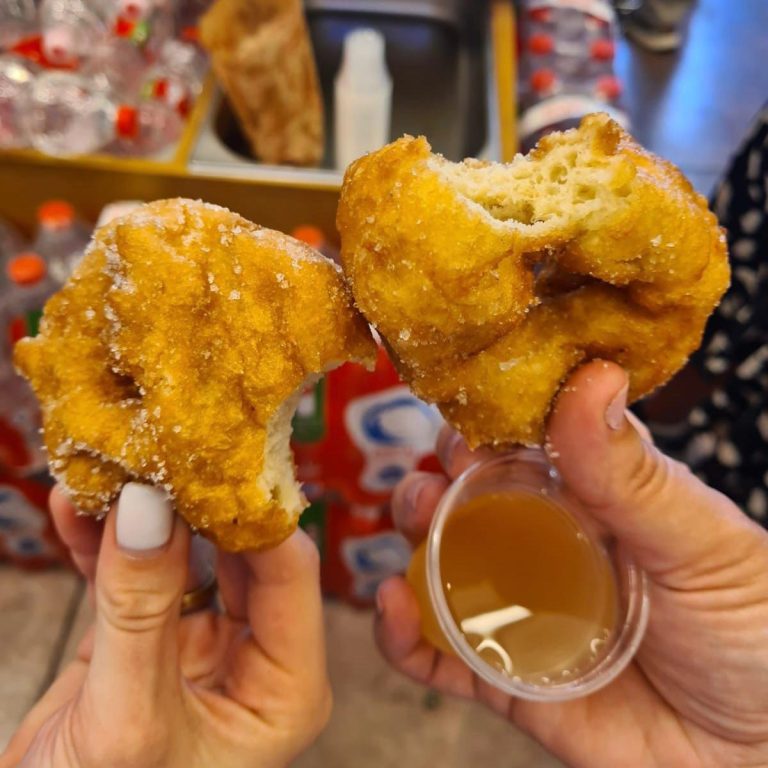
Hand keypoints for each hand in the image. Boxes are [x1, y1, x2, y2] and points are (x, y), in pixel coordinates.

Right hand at [1, 484, 330, 767]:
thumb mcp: (127, 719)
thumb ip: (140, 608)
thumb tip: (148, 506)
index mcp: (287, 687)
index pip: (289, 573)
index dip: (252, 512)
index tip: (212, 457)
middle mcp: (254, 656)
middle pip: (240, 553)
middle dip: (197, 502)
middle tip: (164, 445)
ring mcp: (200, 642)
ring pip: (184, 556)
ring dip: (145, 514)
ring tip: (114, 463)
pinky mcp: (147, 637)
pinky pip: (132, 575)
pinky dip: (101, 542)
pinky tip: (71, 504)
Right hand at [375, 361, 767, 767]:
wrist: (760, 759)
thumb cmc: (756, 635)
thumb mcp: (699, 543)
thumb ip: (633, 473)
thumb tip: (593, 376)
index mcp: (595, 502)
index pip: (527, 446)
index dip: (490, 425)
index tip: (468, 411)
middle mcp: (548, 548)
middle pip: (471, 500)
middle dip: (439, 478)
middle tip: (435, 476)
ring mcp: (521, 611)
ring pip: (442, 564)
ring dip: (411, 535)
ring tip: (413, 519)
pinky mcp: (503, 677)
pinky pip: (436, 653)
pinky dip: (401, 631)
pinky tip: (393, 604)